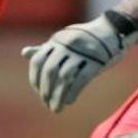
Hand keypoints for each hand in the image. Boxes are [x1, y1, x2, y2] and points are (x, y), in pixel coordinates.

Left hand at [22, 12, 137, 111]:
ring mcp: (83, 51)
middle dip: (46, 90)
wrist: (114, 29)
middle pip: (50, 70)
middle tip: (46, 103)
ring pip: (65, 77)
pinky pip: (81, 79)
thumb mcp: (64, 40)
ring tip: (56, 108)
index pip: (38, 60)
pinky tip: (69, 101)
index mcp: (57, 40)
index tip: (38, 92)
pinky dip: (73, 92)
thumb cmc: (86, 38)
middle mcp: (67, 44)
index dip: (35, 78)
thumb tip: (24, 53)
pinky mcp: (97, 60)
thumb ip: (46, 49)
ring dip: (58, 95)